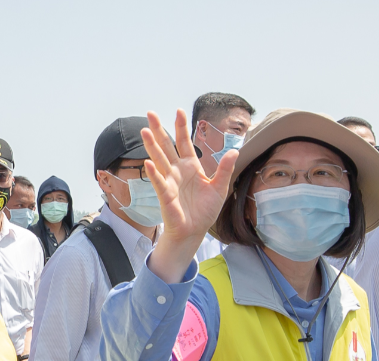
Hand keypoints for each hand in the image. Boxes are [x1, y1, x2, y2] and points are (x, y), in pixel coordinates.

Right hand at [141, 109, 237, 283]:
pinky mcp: (166, 196)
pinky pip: (159, 183)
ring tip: (144, 132)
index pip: (184, 142)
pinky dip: (153, 173)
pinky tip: (147, 163)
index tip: (179, 110)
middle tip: (150, 113)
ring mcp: (170, 182)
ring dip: (152, 147)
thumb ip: (225, 169)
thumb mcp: (219, 188)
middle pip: (166, 146)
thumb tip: (234, 151)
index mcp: (190, 167)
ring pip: (159, 161)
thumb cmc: (204, 211)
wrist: (195, 230)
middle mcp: (177, 171)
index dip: (181, 127)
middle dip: (159, 130)